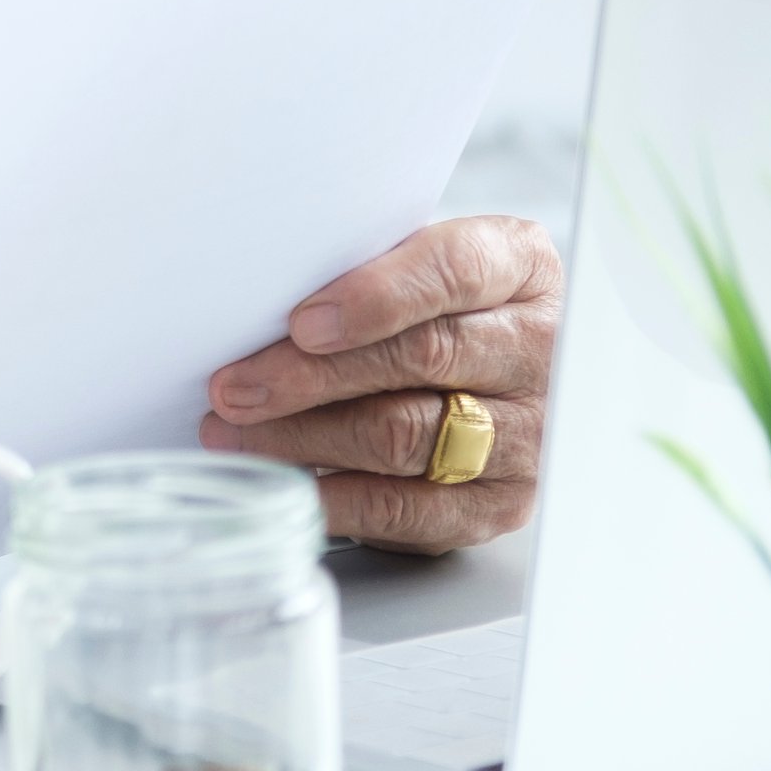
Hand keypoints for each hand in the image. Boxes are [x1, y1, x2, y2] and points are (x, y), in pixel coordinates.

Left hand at [198, 215, 560, 552]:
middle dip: (311, 375)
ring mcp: (529, 431)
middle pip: (422, 358)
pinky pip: (410, 509)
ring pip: (406, 435)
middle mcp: (537, 348)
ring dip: (304, 437)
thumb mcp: (408, 262)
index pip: (457, 271)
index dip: (377, 297)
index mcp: (521, 268)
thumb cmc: (427, 306)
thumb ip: (358, 266)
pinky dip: (335, 499)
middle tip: (234, 387)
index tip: (302, 323)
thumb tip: (254, 304)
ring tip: (234, 432)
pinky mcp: (504, 500)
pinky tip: (284, 484)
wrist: (489, 369)